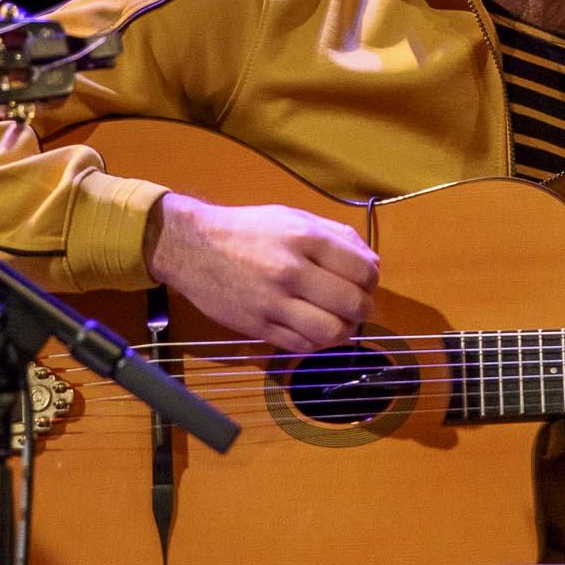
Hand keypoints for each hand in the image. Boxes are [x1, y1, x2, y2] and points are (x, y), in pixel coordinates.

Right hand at [144, 192, 378, 351]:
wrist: (192, 247)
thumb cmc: (247, 230)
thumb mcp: (294, 217)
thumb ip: (337, 236)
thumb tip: (372, 263)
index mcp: (305, 238)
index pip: (363, 270)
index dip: (372, 280)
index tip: (364, 281)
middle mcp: (291, 271)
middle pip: (353, 304)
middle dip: (363, 308)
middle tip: (354, 304)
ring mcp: (273, 302)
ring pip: (331, 332)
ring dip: (343, 330)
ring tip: (337, 320)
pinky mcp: (257, 327)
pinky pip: (302, 346)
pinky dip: (317, 343)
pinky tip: (314, 329)